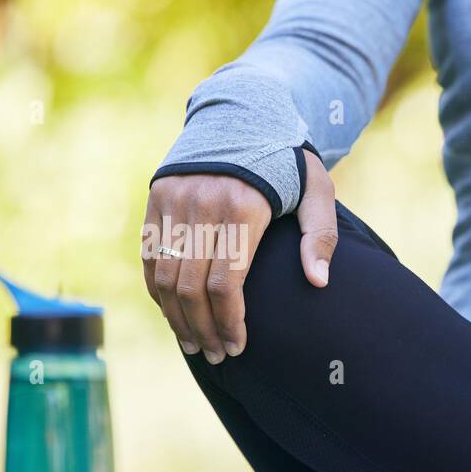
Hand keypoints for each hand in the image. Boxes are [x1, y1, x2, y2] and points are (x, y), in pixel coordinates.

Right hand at [140, 149, 337, 362]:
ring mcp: (174, 202)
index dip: (230, 323)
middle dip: (203, 329)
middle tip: (217, 356)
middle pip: (191, 287)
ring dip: (176, 317)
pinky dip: (157, 290)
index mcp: (243, 209)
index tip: (239, 347)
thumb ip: (320, 236)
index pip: (227, 284)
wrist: (244, 115)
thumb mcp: (317, 191)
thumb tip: (318, 282)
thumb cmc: (287, 163)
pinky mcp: (157, 200)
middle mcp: (202, 206)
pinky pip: (150, 256)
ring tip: (194, 345)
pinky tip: (174, 314)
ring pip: (164, 275)